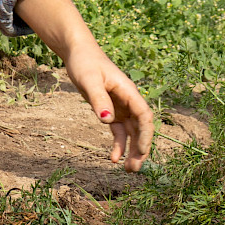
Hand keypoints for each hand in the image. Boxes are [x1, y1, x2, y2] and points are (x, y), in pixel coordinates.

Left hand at [62, 43, 153, 171]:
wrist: (79, 54)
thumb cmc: (85, 63)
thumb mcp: (89, 80)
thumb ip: (98, 99)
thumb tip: (106, 121)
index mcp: (129, 92)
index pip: (144, 116)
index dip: (146, 135)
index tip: (143, 151)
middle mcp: (129, 101)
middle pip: (141, 128)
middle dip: (141, 149)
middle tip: (135, 169)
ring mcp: (121, 107)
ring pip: (132, 133)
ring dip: (132, 150)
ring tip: (129, 170)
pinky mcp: (111, 111)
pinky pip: (119, 131)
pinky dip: (118, 145)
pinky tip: (114, 159)